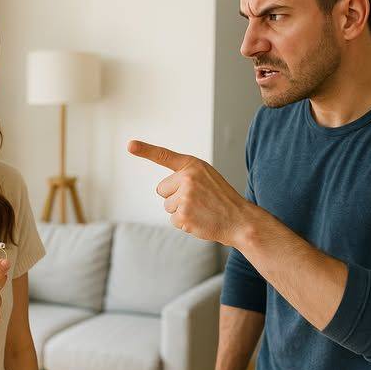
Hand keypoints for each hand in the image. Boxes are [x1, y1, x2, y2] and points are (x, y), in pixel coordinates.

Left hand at [127, 140, 253, 244]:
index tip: (130, 145)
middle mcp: (188, 178)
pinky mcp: (184, 215)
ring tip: (201, 210)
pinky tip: (200, 220)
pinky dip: (184, 224)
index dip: (145, 150)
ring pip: (167, 206)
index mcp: (193, 165)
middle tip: (198, 201)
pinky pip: (173, 220)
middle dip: (175, 197)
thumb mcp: (207, 178)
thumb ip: (187, 176)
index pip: (164, 156)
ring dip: (180, 211)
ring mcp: (185, 197)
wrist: (240, 220)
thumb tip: (163, 189)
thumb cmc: (222, 199)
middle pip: (162, 190)